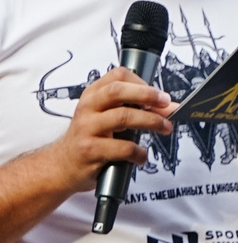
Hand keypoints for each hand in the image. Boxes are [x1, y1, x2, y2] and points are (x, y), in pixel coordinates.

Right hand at [47, 67, 171, 188]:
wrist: (62, 165)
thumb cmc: (90, 139)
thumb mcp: (106, 117)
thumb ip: (134, 109)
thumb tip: (170, 107)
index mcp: (93, 96)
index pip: (117, 76)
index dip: (142, 83)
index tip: (160, 95)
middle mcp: (88, 108)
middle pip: (117, 92)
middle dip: (147, 95)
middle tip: (167, 104)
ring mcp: (87, 129)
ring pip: (122, 117)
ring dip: (151, 121)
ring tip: (165, 128)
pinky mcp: (90, 150)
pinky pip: (122, 148)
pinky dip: (139, 152)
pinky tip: (141, 156)